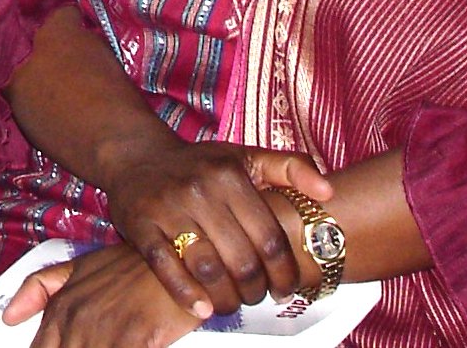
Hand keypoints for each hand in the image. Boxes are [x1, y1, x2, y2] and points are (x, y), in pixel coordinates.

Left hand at [4, 243, 201, 347]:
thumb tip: (7, 317)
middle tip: (101, 340)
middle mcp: (77, 319)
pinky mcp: (132, 340)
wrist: (180, 258)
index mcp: (62, 307)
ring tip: (114, 339)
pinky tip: (132, 345)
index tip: (61, 347)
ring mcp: (103, 331)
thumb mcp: (82, 266)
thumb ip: (41, 288)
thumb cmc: (134, 266)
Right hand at [103, 138, 331, 317]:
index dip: (285, 271)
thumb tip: (329, 193)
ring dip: (226, 299)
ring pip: (207, 269)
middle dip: (256, 290)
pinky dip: (187, 295)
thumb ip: (291, 167)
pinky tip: (202, 309)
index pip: (270, 237)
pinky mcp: (139, 225)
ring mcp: (168, 207)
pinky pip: (166, 268)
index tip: (288, 287)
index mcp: (230, 174)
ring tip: (233, 304)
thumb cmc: (200, 164)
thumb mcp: (245, 156)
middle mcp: (200, 189)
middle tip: (258, 297)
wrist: (136, 157)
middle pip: (242, 259)